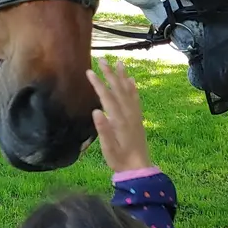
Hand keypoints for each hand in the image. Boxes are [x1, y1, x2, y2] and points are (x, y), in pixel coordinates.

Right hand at [85, 58, 153, 172]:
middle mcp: (129, 114)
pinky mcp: (138, 119)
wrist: (139, 168)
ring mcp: (135, 115)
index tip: (89, 71)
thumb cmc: (120, 159)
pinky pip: (136, 99)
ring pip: (128, 91)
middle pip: (118, 89)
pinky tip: (132, 80)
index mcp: (119, 120)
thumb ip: (103, 130)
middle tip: (102, 59)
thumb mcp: (109, 148)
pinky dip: (133, 88)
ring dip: (123, 76)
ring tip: (119, 62)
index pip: (107, 97)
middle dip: (109, 73)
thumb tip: (95, 111)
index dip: (98, 84)